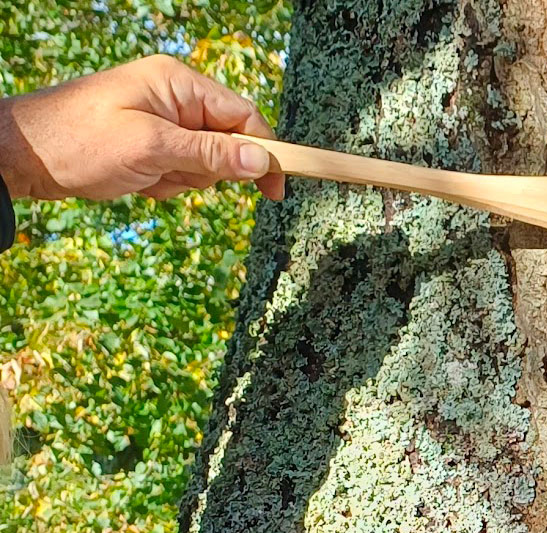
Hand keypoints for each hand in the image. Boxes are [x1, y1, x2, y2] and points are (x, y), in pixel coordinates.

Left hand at [0, 56, 282, 203]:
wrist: (27, 155)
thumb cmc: (81, 141)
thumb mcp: (152, 148)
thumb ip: (210, 155)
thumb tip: (262, 161)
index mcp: (178, 83)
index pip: (244, 116)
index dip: (265, 152)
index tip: (275, 190)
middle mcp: (175, 97)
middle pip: (228, 143)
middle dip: (207, 170)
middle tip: (170, 172)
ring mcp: (164, 120)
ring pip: (206, 163)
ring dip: (184, 180)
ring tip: (147, 176)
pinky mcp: (153, 143)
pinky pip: (183, 172)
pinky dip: (167, 184)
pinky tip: (139, 180)